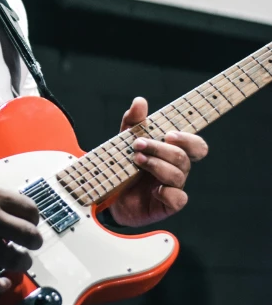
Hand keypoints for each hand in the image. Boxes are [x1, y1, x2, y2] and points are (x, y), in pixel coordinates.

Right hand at [0, 177, 41, 293]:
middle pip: (30, 235)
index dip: (33, 220)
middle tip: (28, 245)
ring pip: (15, 260)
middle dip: (34, 243)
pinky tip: (2, 283)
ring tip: (18, 262)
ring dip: (22, 264)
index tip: (27, 225)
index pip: (31, 210)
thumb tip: (14, 217)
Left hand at [109, 97, 207, 226]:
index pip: (195, 145)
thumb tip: (140, 101)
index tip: (168, 135)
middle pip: (183, 157)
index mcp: (173, 151)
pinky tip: (153, 190)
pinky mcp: (168, 204)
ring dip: (156, 165)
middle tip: (138, 144)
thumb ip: (133, 121)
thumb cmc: (124, 163)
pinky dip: (167, 193)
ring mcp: (174, 187)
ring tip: (136, 160)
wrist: (110, 193)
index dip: (188, 139)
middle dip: (160, 149)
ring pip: (178, 175)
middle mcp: (177, 168)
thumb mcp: (125, 139)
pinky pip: (178, 199)